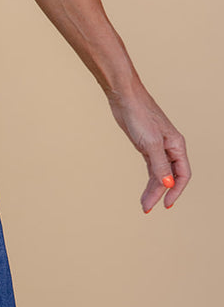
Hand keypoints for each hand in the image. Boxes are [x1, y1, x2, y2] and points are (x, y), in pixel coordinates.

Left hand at [106, 83, 190, 212]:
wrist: (125, 97)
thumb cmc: (139, 115)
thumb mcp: (150, 143)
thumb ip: (159, 165)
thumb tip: (167, 184)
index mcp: (177, 145)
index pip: (183, 174)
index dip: (176, 191)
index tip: (166, 205)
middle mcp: (170, 147)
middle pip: (170, 176)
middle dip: (160, 194)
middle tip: (147, 208)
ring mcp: (158, 146)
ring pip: (159, 173)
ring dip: (153, 189)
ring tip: (144, 204)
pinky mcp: (146, 145)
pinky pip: (152, 167)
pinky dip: (149, 179)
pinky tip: (146, 189)